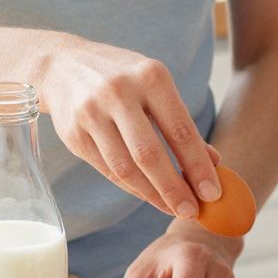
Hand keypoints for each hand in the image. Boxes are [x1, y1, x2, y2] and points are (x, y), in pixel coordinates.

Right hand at [40, 34, 221, 219]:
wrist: (62, 66)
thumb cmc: (123, 78)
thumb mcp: (156, 86)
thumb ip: (181, 123)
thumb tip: (215, 164)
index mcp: (150, 77)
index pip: (180, 130)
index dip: (197, 166)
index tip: (212, 193)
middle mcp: (119, 93)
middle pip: (149, 154)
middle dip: (174, 189)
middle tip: (192, 211)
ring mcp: (91, 114)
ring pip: (125, 167)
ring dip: (152, 194)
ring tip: (171, 207)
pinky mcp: (73, 135)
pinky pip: (108, 169)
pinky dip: (132, 186)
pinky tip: (148, 194)